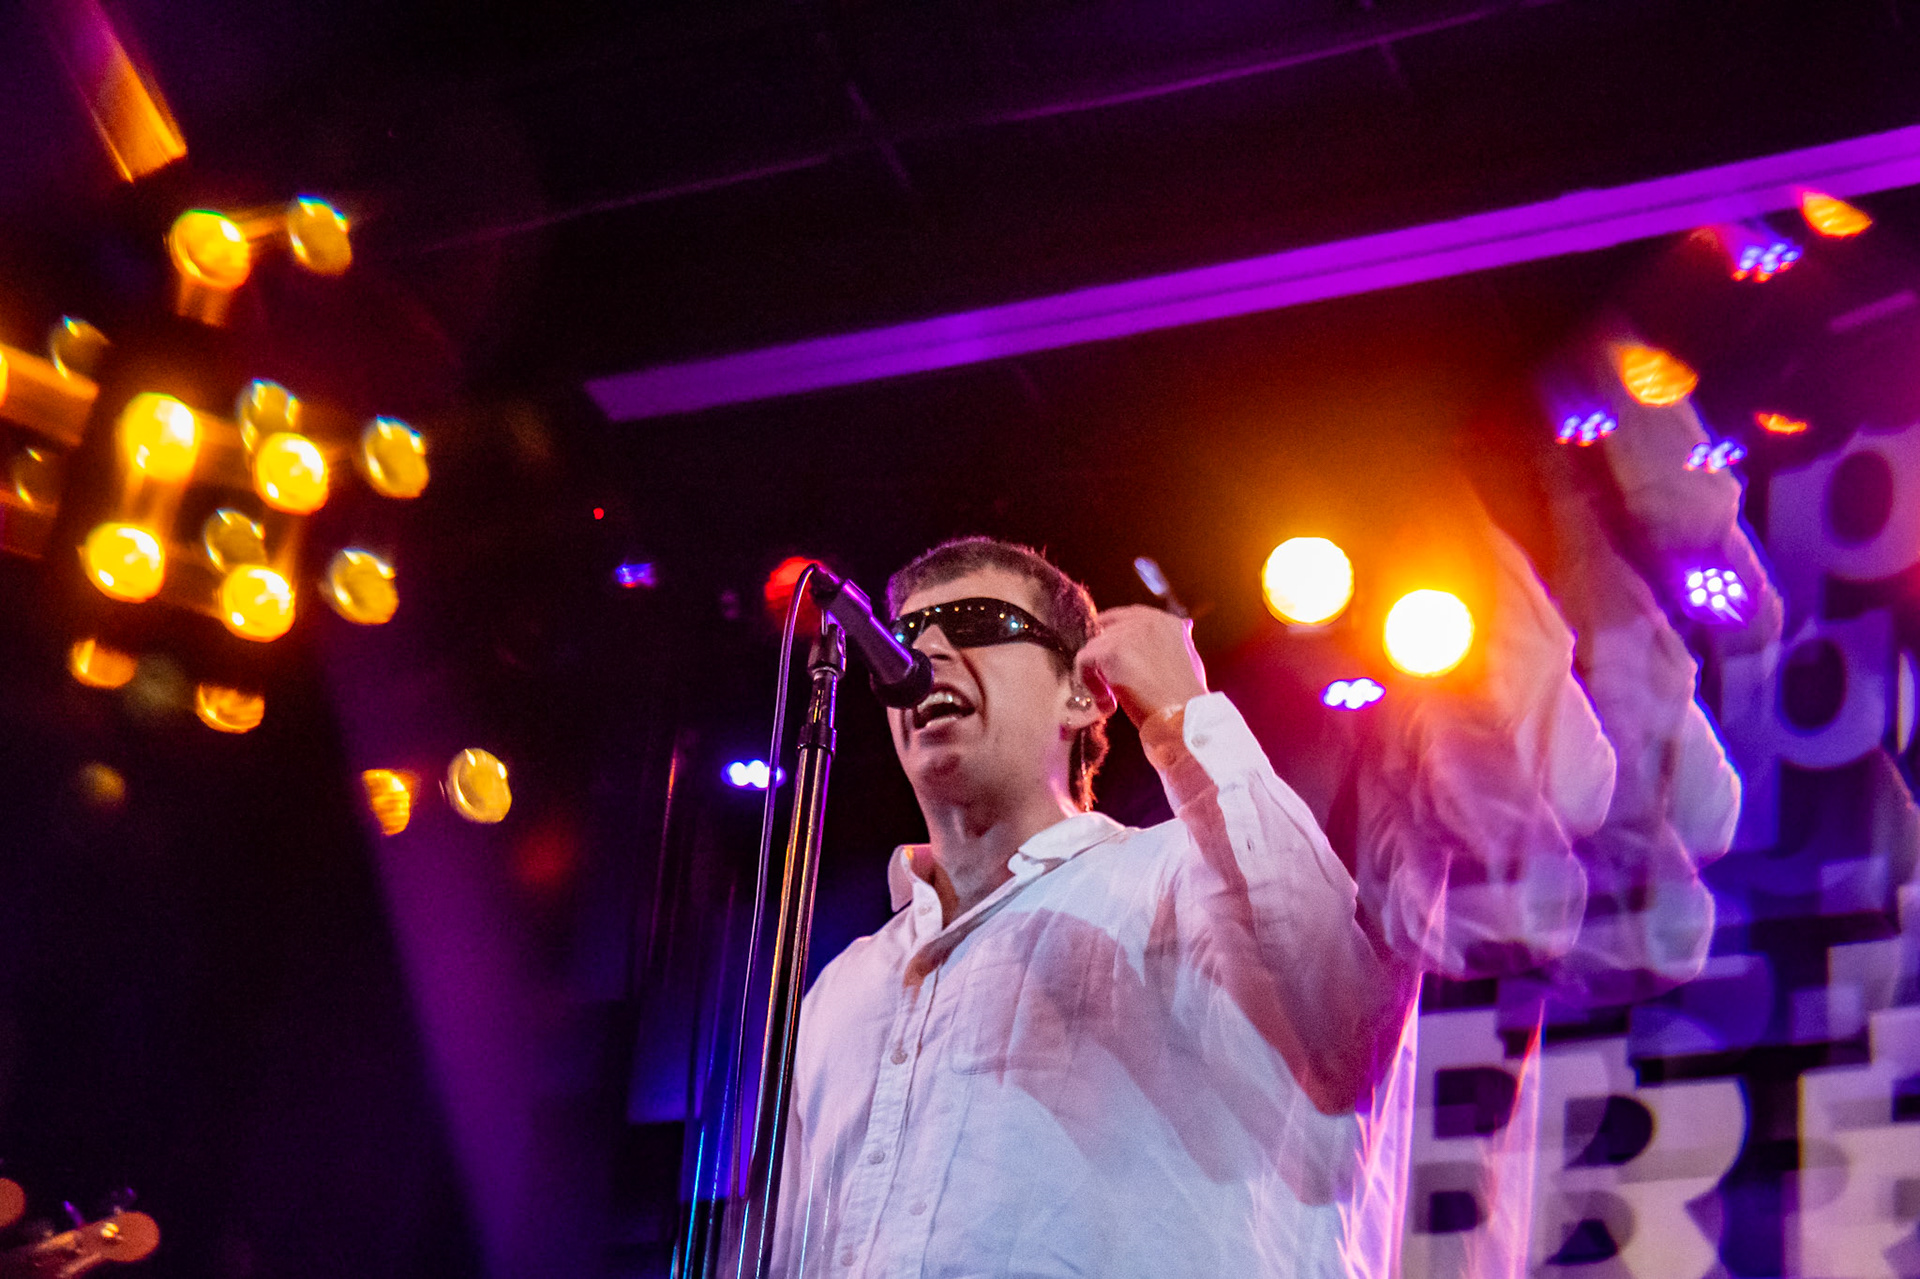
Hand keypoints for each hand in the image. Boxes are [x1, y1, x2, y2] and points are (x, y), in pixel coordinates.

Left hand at [1073, 606, 1207, 726]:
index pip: (1126, 617)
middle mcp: (1147, 620)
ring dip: (1098, 677)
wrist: (1184, 718)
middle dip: (1103, 660)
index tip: (1107, 662)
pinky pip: (1084, 661)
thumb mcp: (1187, 659)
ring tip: (1113, 702)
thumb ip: (1173, 640)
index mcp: (1165, 621)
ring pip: (1093, 648)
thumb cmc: (1186, 699)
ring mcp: (1128, 632)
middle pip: (1105, 631)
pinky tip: (1108, 704)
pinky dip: (1090, 684)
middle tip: (1110, 688)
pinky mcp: (1111, 650)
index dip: (1112, 638)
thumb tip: (1184, 626)